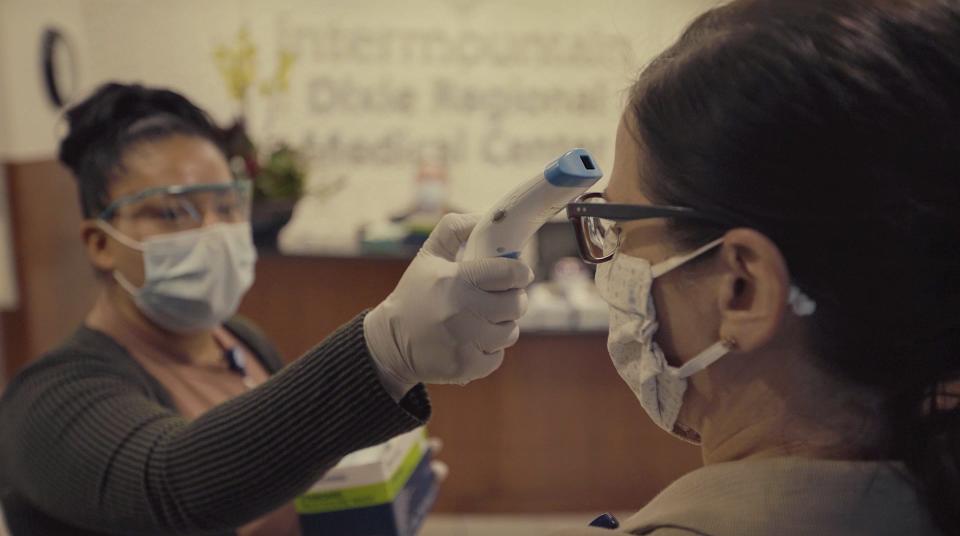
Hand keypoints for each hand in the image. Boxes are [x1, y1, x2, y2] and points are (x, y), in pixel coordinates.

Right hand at [364, 213, 533, 399]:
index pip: (509, 273)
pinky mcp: (465, 366)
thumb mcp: (428, 256)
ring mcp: (464, 341)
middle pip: (516, 304)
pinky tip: (471, 341)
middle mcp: (461, 311)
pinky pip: (497, 356)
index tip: (519, 273)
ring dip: (502, 325)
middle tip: (502, 298)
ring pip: (510, 331)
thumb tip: (485, 218)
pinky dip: (489, 350)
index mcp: (455, 280)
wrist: (390, 342)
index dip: (520, 272)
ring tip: (482, 320)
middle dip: (514, 299)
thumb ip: (454, 229)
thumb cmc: (415, 294)